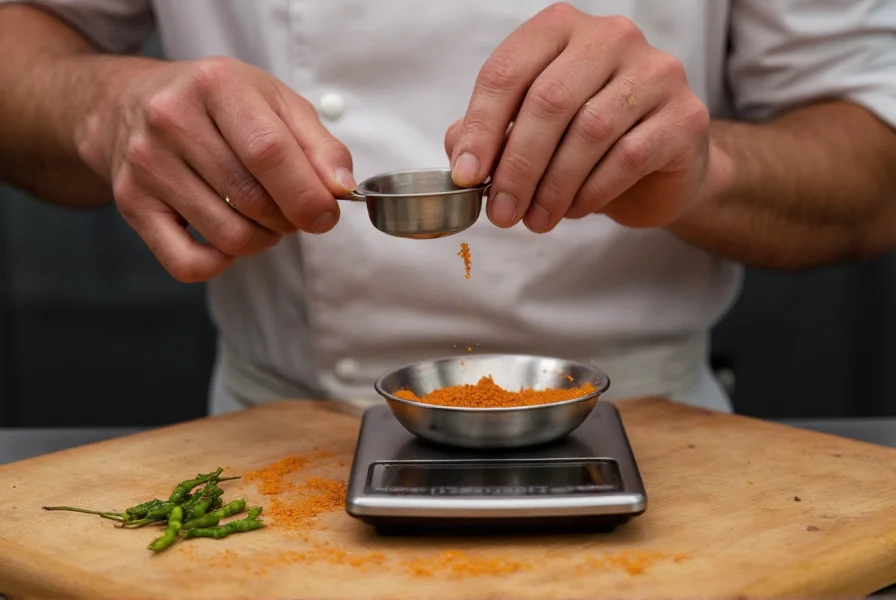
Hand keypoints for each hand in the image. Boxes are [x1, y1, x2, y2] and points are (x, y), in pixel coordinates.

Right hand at [76, 56, 354, 281]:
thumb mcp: (274, 103)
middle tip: (291, 210)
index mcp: (217, 85)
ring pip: (228, 236)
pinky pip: (186, 262)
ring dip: (261, 240)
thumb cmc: (216, 105)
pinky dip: (220, 263)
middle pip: (253, 200)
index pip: (270, 153)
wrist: (130, 102)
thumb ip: (318, 145)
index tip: (326, 214)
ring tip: (261, 218)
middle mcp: (172, 120)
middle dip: (289, 220)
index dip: (308, 195)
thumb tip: (341, 188)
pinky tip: (227, 240)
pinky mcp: (131, 203)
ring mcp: (147, 164)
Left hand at [444, 3, 711, 232]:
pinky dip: (591, 192)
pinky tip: (574, 210)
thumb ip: (493, 135)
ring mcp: (655, 72)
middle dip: (517, 166)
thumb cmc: (588, 141)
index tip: (466, 176)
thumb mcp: (531, 133)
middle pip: (549, 101)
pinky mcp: (684, 115)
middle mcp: (611, 38)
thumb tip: (461, 158)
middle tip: (501, 212)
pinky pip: (628, 157)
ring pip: (589, 131)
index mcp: (561, 29)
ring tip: (535, 219)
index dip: (481, 127)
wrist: (661, 168)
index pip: (508, 71)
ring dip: (553, 186)